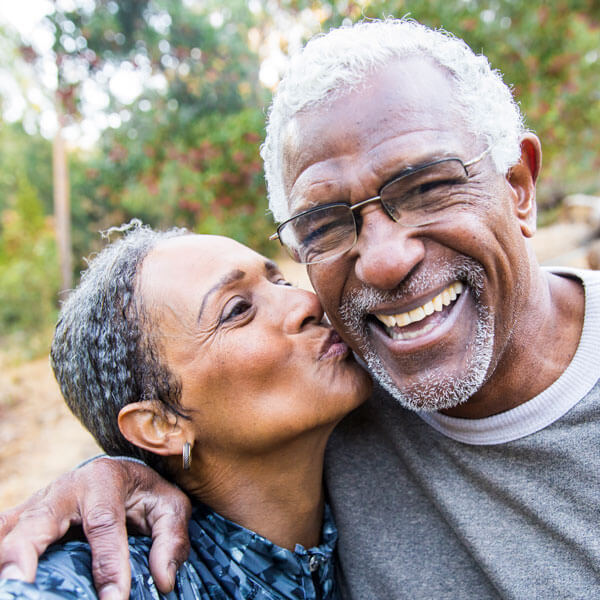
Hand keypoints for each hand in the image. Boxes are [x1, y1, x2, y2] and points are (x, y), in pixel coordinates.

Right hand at [0, 457, 190, 599]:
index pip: (104, 524)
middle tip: (20, 587)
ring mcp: (38, 503)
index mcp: (104, 480)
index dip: (109, 564)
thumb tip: (163, 581)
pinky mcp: (22, 518)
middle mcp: (65, 488)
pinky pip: (1, 535)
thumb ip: (171, 539)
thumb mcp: (170, 506)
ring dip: (6, 559)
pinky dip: (1, 559)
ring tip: (11, 590)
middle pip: (37, 521)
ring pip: (9, 529)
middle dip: (24, 554)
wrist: (119, 472)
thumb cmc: (144, 492)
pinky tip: (7, 581)